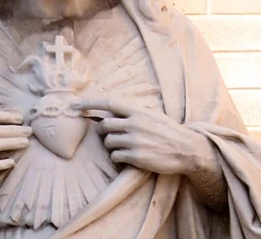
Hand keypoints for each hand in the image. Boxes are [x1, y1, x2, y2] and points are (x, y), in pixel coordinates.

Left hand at [73, 99, 216, 177]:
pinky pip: (115, 156)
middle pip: (104, 126)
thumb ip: (132, 112)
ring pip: (108, 142)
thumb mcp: (152, 114)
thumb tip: (110, 112)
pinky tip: (127, 157)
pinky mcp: (136, 157)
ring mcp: (135, 140)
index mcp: (138, 110)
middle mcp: (135, 123)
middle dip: (103, 131)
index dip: (89, 102)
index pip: (108, 103)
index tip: (73, 105)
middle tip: (110, 135)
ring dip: (111, 146)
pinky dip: (117, 158)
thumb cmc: (168, 130)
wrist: (186, 149)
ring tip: (124, 147)